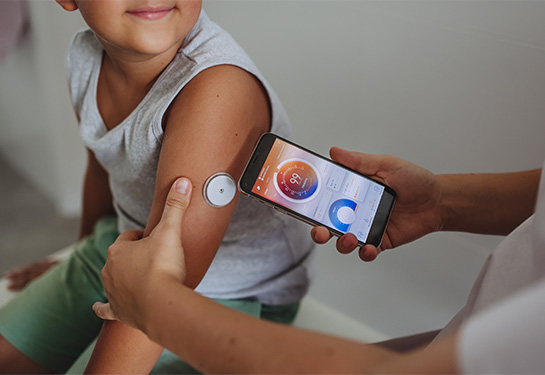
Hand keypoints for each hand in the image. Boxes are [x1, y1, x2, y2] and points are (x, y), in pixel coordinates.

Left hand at [93, 177, 192, 330]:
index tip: (158, 241)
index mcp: (118, 250)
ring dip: (126, 279)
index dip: (145, 237)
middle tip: (156, 259)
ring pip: (115, 280)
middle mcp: (110, 270)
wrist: (162, 305)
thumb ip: (175, 206)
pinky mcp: (118, 311)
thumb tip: (182, 181)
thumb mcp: (170, 231)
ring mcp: (112, 292)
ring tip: (145, 279)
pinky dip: (103, 307)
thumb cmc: (163, 267)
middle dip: (136, 257)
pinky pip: (105, 308)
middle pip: (122, 258)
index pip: (129, 237)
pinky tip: (99, 306)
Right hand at [312, 147, 441, 260]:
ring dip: (341, 242)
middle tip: (320, 230)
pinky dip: (365, 252)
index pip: (326, 197)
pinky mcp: (379, 241)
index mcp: (352, 191)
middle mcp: (355, 210)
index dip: (312, 202)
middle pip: (328, 223)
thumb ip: (359, 161)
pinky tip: (369, 248)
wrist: (438, 200)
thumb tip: (334, 152)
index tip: (303, 203)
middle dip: (319, 230)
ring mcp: (366, 227)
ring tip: (350, 237)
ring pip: (343, 240)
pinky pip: (366, 251)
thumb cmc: (413, 180)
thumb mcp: (385, 165)